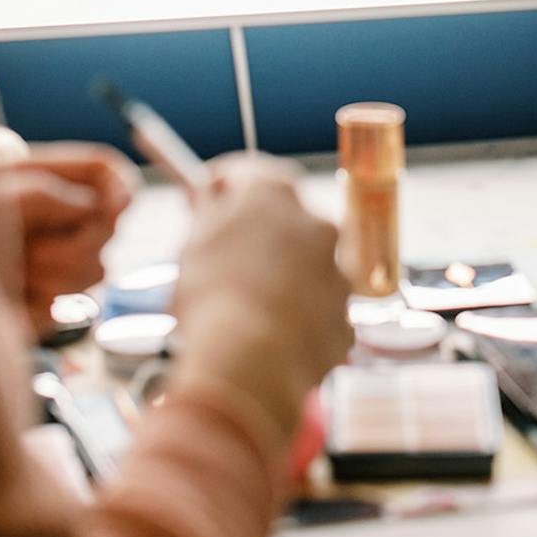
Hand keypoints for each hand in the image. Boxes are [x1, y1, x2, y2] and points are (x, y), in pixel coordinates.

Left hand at [0, 141, 138, 332]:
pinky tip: (10, 298)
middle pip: (109, 227)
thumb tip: (96, 208)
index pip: (103, 172)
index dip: (121, 185)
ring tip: (12, 269)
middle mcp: (50, 222)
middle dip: (78, 237)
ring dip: (55, 270)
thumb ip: (52, 195)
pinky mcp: (39, 308)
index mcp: (40, 181)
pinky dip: (40, 302)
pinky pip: (68, 305)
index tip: (122, 202)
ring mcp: (48, 265)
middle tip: (32, 243)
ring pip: (95, 271)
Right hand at [173, 155, 351, 439]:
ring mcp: (337, 270)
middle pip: (286, 220)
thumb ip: (209, 213)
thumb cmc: (211, 299)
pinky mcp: (344, 316)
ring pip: (307, 268)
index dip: (225, 186)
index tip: (209, 198)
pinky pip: (319, 312)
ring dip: (284, 281)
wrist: (249, 363)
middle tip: (230, 260)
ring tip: (248, 311)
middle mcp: (316, 223)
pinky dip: (299, 322)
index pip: (249, 173)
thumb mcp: (192, 245)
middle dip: (261, 236)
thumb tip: (210, 197)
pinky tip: (271, 340)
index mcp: (274, 193)